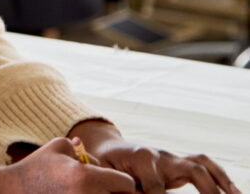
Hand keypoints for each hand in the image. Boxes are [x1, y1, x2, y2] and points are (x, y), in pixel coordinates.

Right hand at [0, 137, 135, 192]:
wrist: (11, 191)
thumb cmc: (36, 166)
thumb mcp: (58, 146)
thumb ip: (84, 151)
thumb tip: (100, 164)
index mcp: (85, 178)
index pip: (127, 185)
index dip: (123, 182)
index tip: (114, 181)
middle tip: (101, 188)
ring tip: (86, 192)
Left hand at [71, 120, 241, 193]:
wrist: (106, 149)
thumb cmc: (103, 165)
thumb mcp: (103, 174)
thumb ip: (113, 186)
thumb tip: (117, 193)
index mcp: (139, 158)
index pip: (154, 186)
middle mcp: (159, 155)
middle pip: (188, 168)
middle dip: (205, 189)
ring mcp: (171, 157)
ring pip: (201, 164)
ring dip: (221, 181)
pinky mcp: (178, 162)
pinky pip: (204, 165)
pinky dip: (220, 176)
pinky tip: (234, 192)